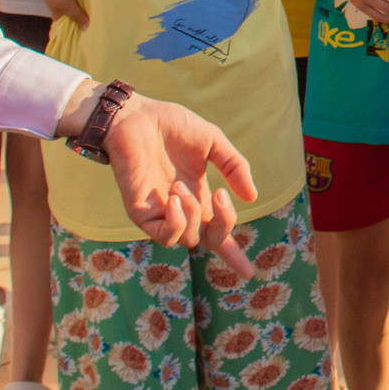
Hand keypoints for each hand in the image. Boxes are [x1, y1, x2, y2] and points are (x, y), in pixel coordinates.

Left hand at [69, 87, 259, 272]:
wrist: (136, 116)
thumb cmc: (171, 125)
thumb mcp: (213, 141)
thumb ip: (234, 166)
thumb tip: (252, 198)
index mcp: (200, 196)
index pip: (218, 232)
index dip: (233, 254)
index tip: (249, 273)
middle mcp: (182, 209)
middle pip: (209, 240)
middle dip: (223, 224)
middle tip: (221, 194)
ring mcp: (161, 213)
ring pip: (188, 239)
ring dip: (192, 215)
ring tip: (180, 185)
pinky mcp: (140, 212)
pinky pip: (163, 235)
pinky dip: (176, 222)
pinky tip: (173, 197)